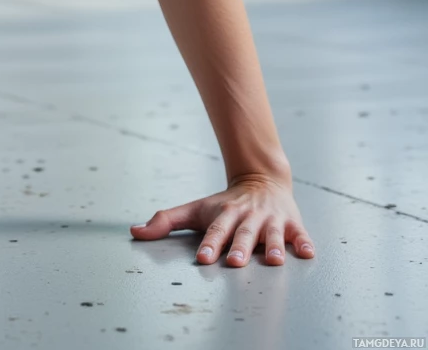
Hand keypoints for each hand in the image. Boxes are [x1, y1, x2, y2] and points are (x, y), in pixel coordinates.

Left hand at [129, 172, 315, 266]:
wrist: (261, 179)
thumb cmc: (224, 204)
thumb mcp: (196, 209)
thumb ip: (167, 221)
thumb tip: (134, 232)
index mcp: (225, 215)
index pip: (214, 231)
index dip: (209, 244)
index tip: (202, 258)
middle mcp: (248, 217)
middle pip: (242, 234)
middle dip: (239, 248)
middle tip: (235, 262)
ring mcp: (271, 221)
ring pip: (272, 235)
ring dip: (273, 246)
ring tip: (274, 260)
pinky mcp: (292, 224)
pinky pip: (300, 235)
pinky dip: (304, 243)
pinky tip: (307, 252)